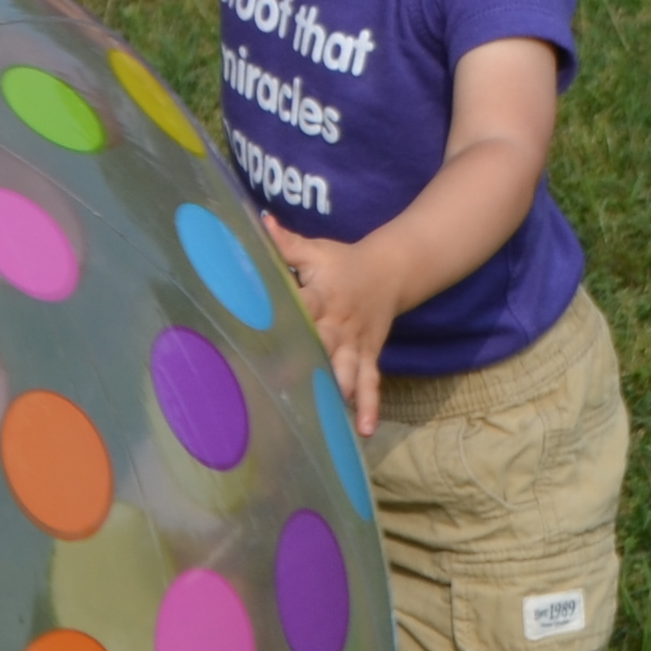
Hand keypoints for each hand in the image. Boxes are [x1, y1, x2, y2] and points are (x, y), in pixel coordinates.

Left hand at [272, 224, 401, 433]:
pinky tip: (365, 431)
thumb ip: (285, 243)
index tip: (260, 334)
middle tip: (285, 388)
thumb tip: (259, 220)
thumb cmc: (343, 263)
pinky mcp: (369, 355)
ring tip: (326, 418)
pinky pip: (372, 382)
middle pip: (322, 345)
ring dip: (338, 390)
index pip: (301, 305)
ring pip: (348, 369)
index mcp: (322, 294)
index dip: (283, 318)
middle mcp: (339, 322)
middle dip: (306, 365)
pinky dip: (370, 405)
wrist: (392, 271)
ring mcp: (356, 343)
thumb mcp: (316, 250)